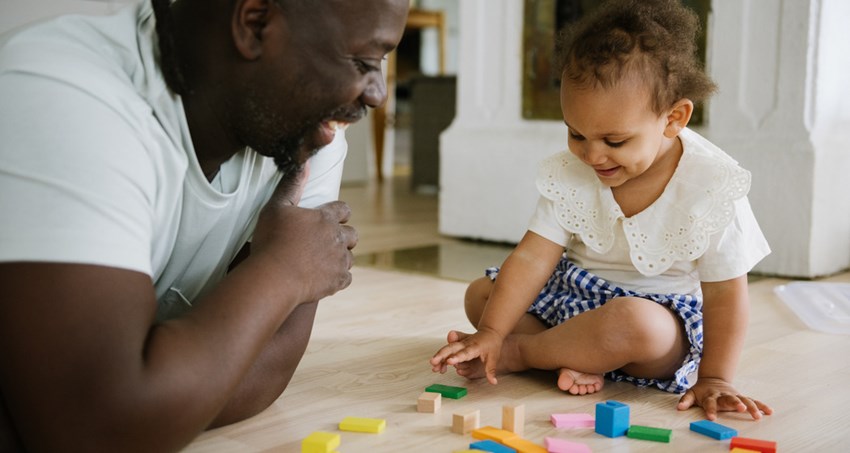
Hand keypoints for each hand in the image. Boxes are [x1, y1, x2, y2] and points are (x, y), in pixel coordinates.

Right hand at [251, 164, 357, 302]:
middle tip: (326, 241)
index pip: (343, 209)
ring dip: (340, 258)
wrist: (273, 277)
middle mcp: (337, 238)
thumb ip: (291, 185)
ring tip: (323, 261)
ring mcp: (339, 261)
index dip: (338, 213)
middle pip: (352, 234)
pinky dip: (338, 278)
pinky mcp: (337, 281)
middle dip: (343, 236)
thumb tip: (303, 162)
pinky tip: (325, 277)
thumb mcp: (276, 207)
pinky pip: (347, 278)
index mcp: (325, 218)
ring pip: (350, 257)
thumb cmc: (271, 240)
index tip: (331, 218)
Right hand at [429, 329, 503, 384]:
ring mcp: (460, 344)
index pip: (465, 353)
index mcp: (475, 347)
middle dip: (441, 355)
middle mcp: (465, 344)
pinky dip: (441, 359)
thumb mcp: (494, 357)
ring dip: (439, 358)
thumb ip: (491, 370)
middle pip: (451, 348)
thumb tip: (493, 382)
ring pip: (447, 349)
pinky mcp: (457, 346)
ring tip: (433, 368)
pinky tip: (438, 367)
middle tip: (433, 362)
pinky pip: (447, 352)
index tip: (449, 361)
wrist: (490, 331)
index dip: (457, 357)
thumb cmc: (492, 345)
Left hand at [677, 377, 772, 420]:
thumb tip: (679, 408)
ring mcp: (734, 395)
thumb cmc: (702, 390)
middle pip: (730, 399)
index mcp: (711, 395)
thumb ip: (685, 400)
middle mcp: (724, 395)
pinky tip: (769, 411)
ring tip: (758, 415)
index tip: (712, 418)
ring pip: (744, 400)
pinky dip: (761, 405)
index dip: (710, 410)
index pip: (710, 403)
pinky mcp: (741, 397)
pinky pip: (753, 401)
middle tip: (741, 408)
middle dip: (735, 403)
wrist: (713, 378)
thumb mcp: (691, 393)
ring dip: (751, 407)